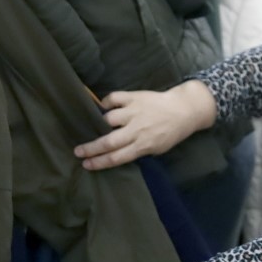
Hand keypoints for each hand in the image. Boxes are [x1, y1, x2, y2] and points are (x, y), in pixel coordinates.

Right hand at [74, 81, 217, 170]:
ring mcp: (134, 112)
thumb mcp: (157, 149)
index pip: (116, 157)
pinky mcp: (134, 97)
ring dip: (98, 123)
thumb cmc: (171, 133)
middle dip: (90, 148)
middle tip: (77, 151)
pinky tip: (102, 107)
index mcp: (142, 145)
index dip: (99, 162)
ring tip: (91, 126)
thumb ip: (138, 151)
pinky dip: (105, 102)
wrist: (184, 110)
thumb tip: (117, 152)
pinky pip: (113, 98)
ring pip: (108, 118)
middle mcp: (136, 130)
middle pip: (108, 141)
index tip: (86, 164)